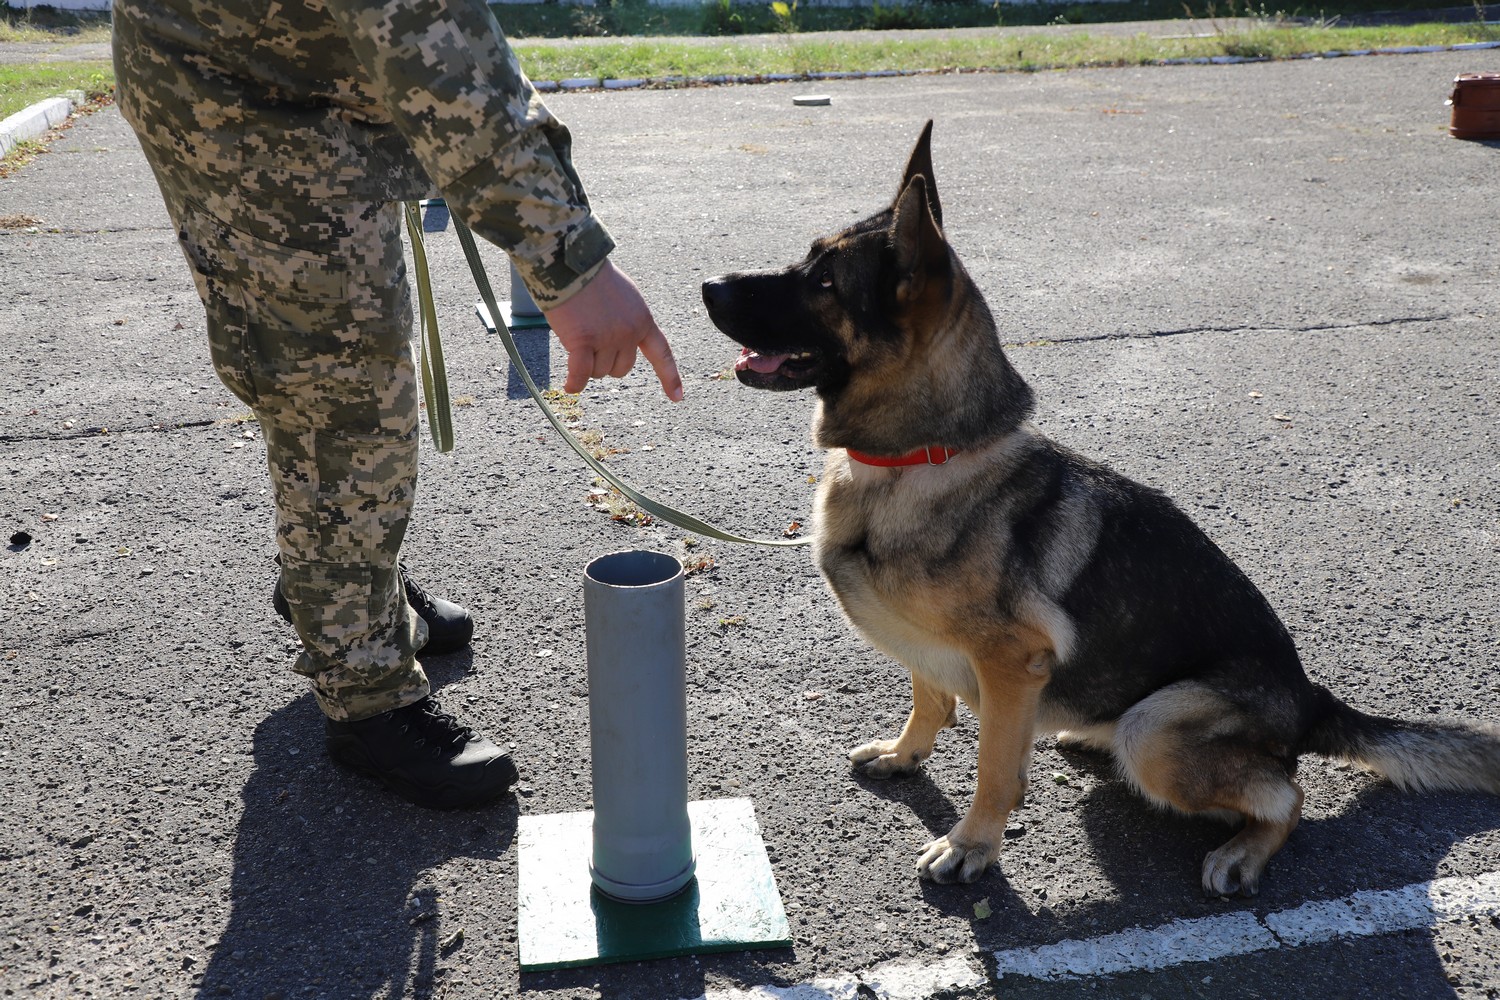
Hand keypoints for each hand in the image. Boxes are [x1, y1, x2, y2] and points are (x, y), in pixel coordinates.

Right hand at [544, 260, 683, 400]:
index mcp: (643, 320)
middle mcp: (629, 332)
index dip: (670, 377)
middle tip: (589, 342)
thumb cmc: (592, 276)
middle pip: (622, 368)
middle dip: (606, 362)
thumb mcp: (624, 297)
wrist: (571, 263)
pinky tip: (570, 387)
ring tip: (575, 335)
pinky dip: (575, 383)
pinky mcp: (583, 341)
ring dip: (586, 362)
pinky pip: (581, 374)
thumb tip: (616, 347)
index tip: (677, 397)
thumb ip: (627, 321)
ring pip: (598, 371)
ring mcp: (607, 338)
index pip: (661, 354)